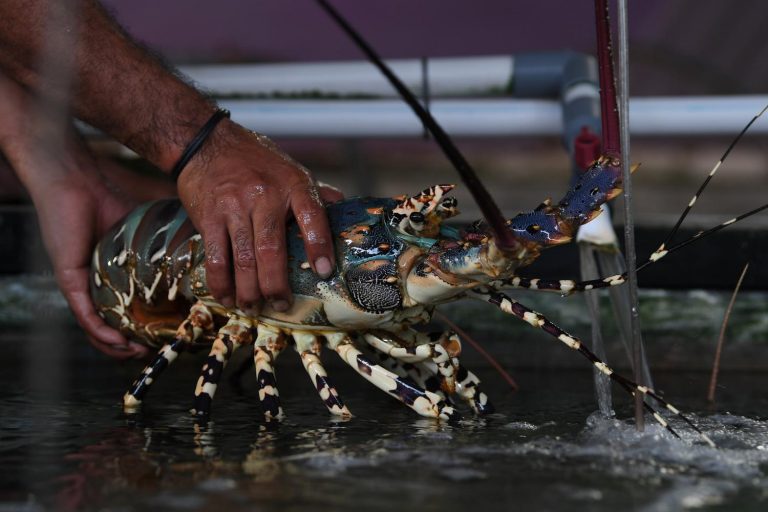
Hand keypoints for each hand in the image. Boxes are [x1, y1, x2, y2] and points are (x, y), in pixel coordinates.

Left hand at [0, 75, 149, 357]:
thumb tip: (212, 246)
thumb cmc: (111, 200)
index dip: (149, 329)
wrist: (79, 182)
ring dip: (116, 347)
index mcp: (116, 277)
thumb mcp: (150, 230)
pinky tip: (118, 342)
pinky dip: (100, 333)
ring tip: (137, 353)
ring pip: (96, 328)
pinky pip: (85, 315)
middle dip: (132, 346)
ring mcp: (82, 285)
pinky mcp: (70, 280)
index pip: (132, 311)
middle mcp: (97, 285)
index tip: (170, 335)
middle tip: (154, 351)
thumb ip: (171, 242)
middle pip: (112, 327)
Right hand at [177, 121, 336, 312]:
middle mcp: (265, 196)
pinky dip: (221, 283)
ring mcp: (235, 207)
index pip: (312, 217)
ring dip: (249, 291)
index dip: (319, 246)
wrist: (207, 141)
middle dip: (276, 285)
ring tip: (254, 308)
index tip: (324, 272)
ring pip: (243, 259)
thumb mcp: (292, 170)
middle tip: (282, 305)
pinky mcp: (209, 216)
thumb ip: (317, 194)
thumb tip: (347, 212)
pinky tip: (227, 297)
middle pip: (271, 250)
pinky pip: (215, 257)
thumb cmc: (256, 160)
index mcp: (293, 185)